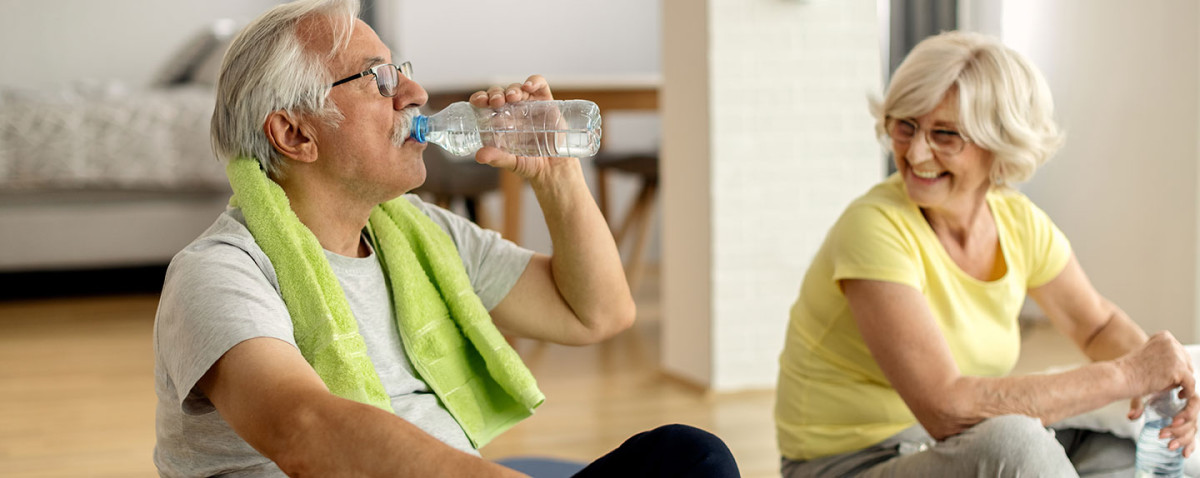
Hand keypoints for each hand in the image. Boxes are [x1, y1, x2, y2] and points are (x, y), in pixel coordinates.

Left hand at [467, 75, 572, 180]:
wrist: (554, 166)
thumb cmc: (529, 162)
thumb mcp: (512, 162)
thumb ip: (497, 158)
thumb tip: (479, 156)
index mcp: (498, 120)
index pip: (484, 103)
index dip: (479, 98)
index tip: (478, 101)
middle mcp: (511, 109)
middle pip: (499, 93)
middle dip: (495, 93)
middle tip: (496, 101)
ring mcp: (528, 104)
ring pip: (516, 88)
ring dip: (512, 89)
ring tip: (513, 96)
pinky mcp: (545, 101)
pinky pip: (539, 85)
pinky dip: (534, 81)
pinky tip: (529, 86)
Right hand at [1121, 331, 1198, 455]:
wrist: (1119, 377)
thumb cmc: (1129, 371)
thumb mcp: (1149, 358)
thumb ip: (1164, 359)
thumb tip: (1178, 371)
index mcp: (1164, 337)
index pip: (1180, 353)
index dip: (1176, 367)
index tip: (1170, 377)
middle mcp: (1171, 342)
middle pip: (1187, 363)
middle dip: (1180, 375)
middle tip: (1171, 386)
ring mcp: (1175, 355)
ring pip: (1189, 373)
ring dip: (1182, 383)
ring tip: (1172, 390)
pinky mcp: (1178, 369)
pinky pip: (1191, 383)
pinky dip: (1187, 391)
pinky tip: (1180, 395)